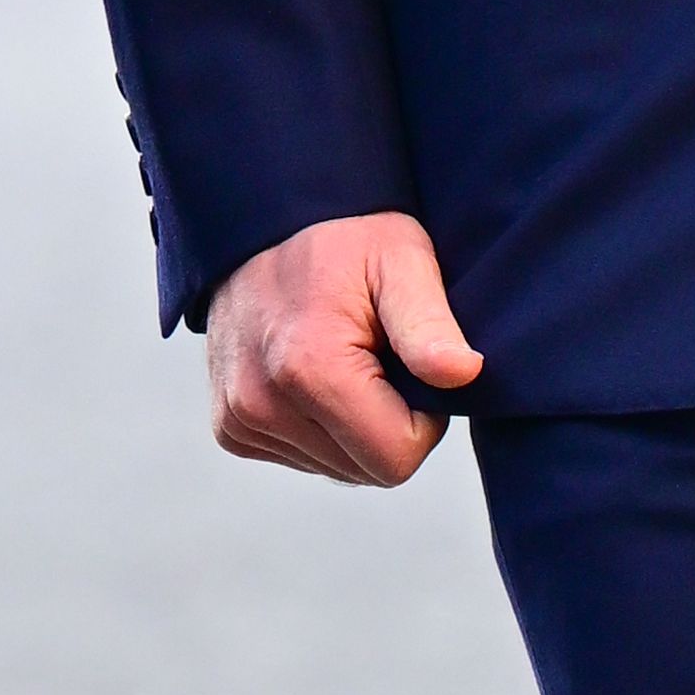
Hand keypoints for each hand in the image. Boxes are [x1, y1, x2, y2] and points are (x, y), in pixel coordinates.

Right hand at [206, 210, 481, 484]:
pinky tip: (316, 376)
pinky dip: (321, 428)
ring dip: (354, 428)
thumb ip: (430, 324)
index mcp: (309, 370)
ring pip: (336, 469)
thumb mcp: (402, 261)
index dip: (424, 421)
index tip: (411, 366)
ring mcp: (239, 420)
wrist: (264, 223)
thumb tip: (464, 374)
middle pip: (366, 471)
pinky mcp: (230, 427)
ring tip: (345, 361)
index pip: (396, 460)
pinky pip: (302, 458)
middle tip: (380, 359)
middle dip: (388, 425)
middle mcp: (261, 404)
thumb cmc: (345, 239)